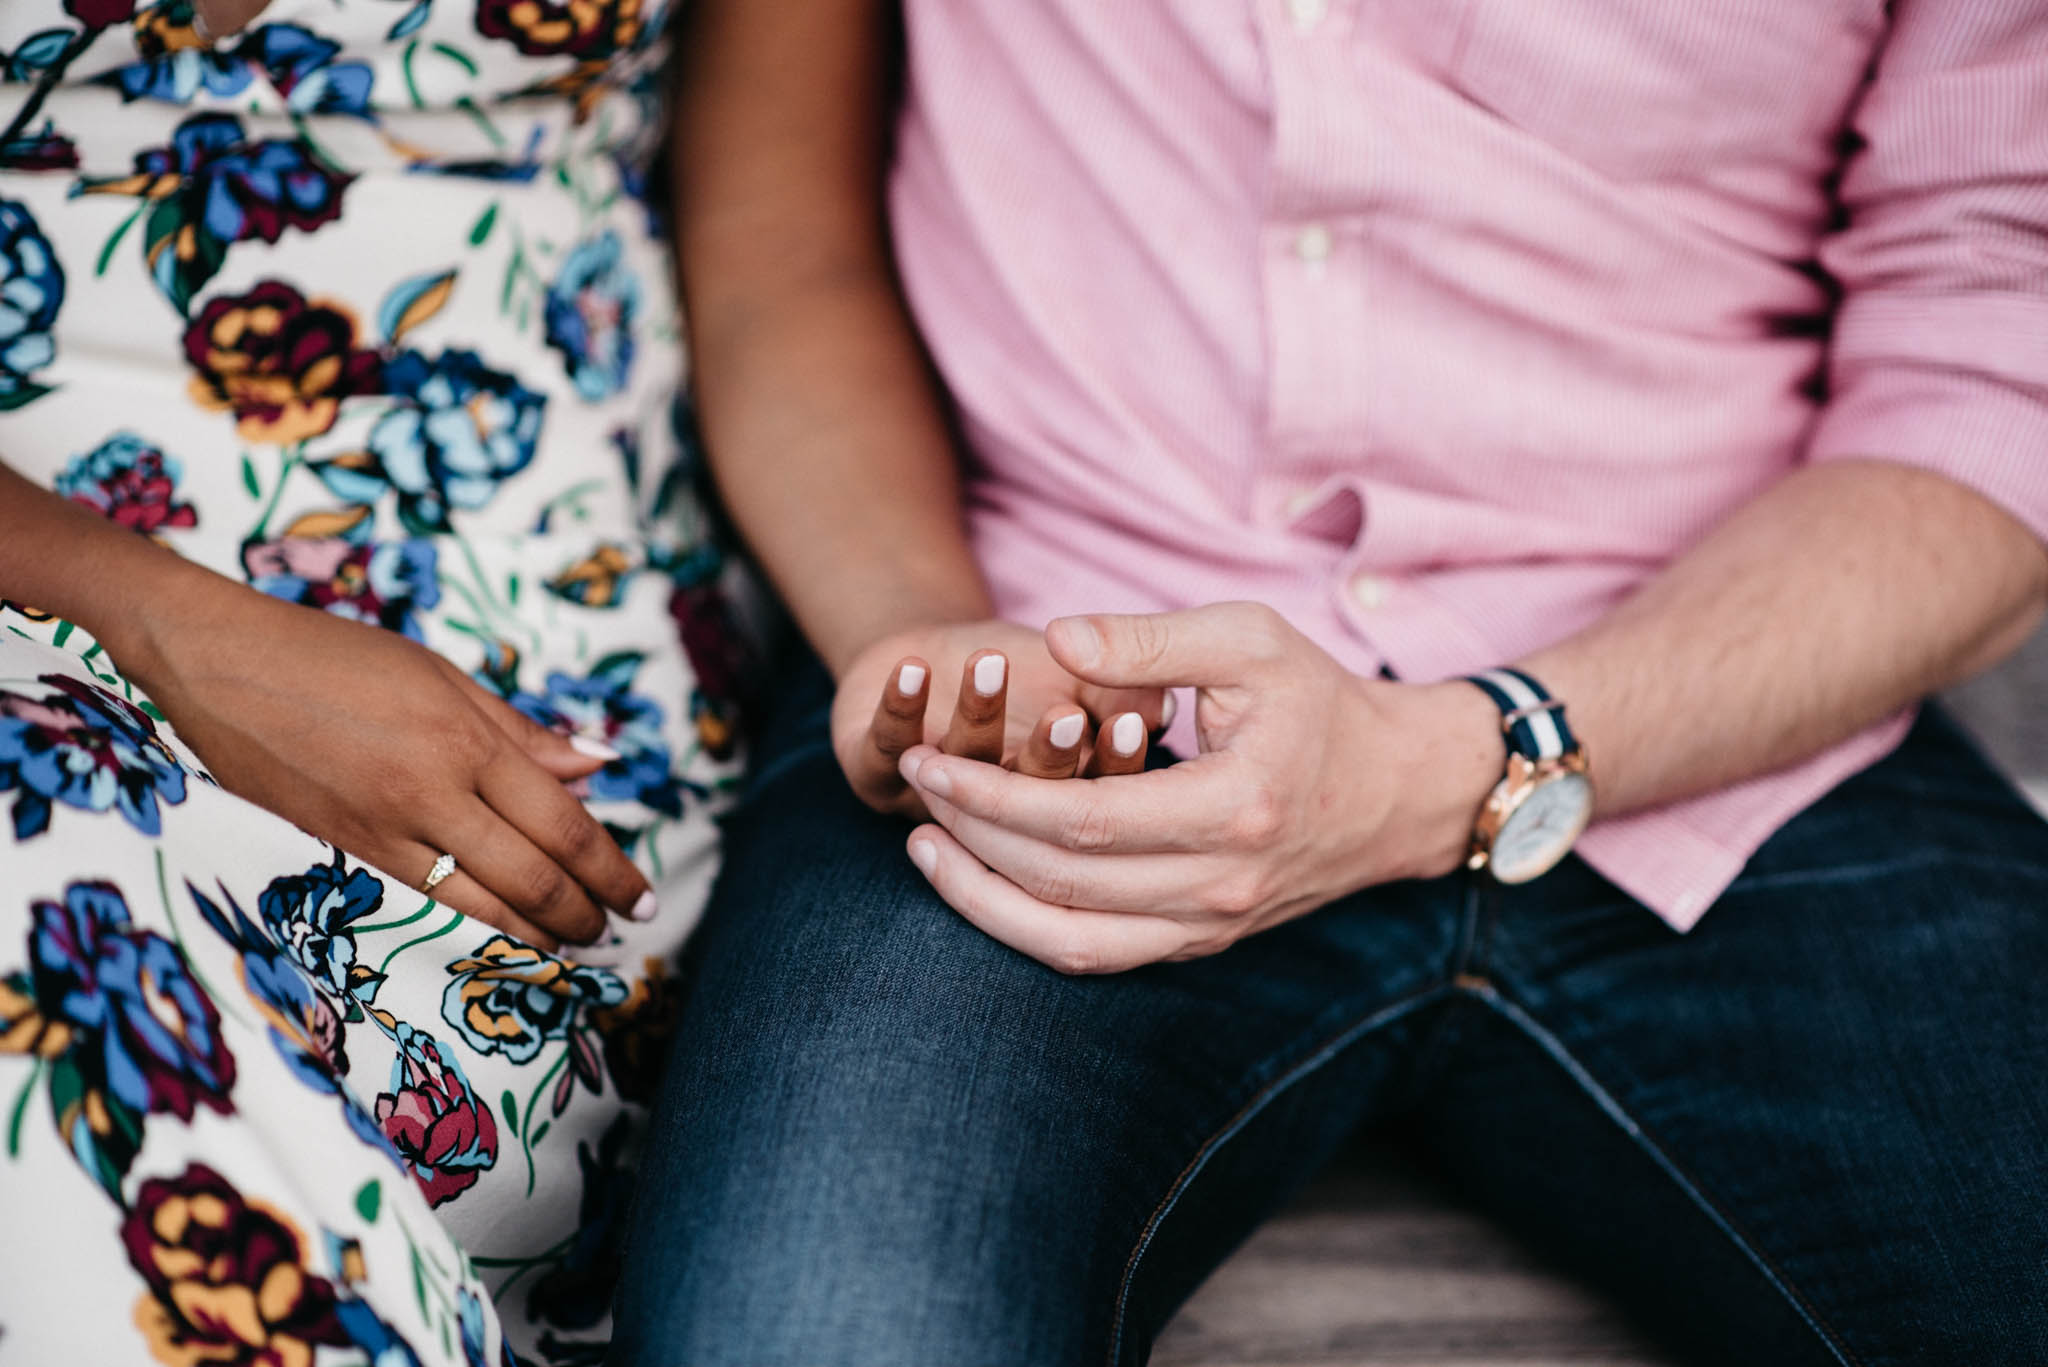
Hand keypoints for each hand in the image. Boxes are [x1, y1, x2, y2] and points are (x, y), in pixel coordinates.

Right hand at [115, 569, 651, 952]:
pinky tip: (501, 939)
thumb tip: (596, 766)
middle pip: (533, 876)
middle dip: (585, 912)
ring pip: (481, 906)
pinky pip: (424, 905)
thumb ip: (521, 732)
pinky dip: (474, 930)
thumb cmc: (337, 655)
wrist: (222, 663)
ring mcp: (384, 829)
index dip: (610, 868)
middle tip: (616, 928)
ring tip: (571, 945)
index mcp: (467, 740)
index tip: (640, 895)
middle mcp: (432, 792)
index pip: (564, 823)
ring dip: (536, 935)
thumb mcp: (440, 676)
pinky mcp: (344, 852)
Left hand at [895, 603, 1504, 972]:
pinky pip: (1100, 957)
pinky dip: (1028, 929)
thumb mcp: (1250, 638)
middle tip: (915, 783)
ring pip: (1073, 944)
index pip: (1083, 823)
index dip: (992, 796)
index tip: (930, 755)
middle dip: (971, 836)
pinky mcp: (1202, 942)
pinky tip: (982, 883)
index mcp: (1236, 808)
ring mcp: (1213, 927)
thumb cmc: (1321, 701)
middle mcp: (1223, 885)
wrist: (1400, 790)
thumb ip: (1151, 638)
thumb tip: (1054, 637)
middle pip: (1063, 884)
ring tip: (925, 847)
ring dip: (985, 902)